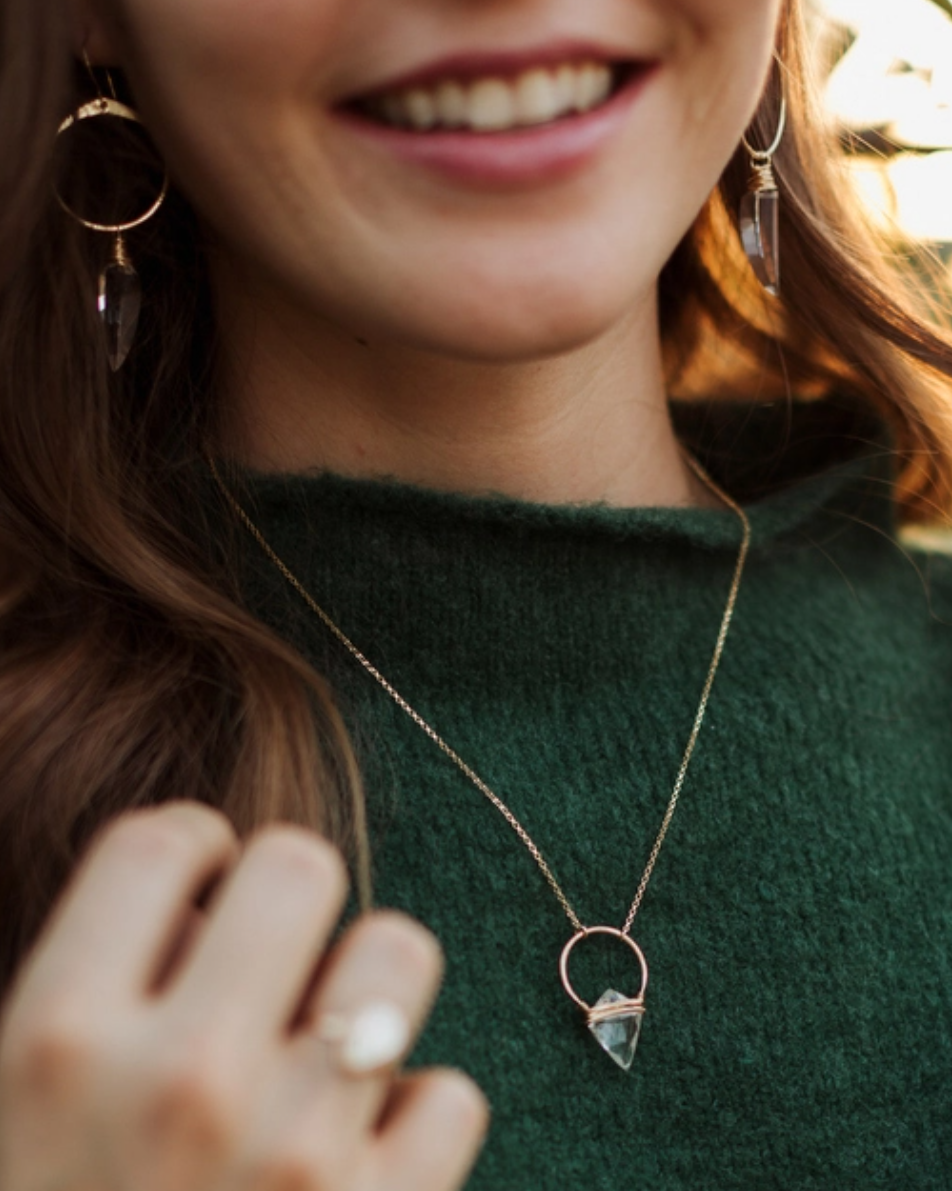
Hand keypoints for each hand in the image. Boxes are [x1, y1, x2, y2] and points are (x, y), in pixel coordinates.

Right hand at [0, 803, 487, 1190]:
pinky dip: (411, 1119)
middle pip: (299, 863)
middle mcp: (182, 1080)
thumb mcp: (17, 1113)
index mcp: (57, 1043)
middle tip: (269, 954)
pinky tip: (355, 1161)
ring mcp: (295, 1152)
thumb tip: (205, 894)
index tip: (198, 884)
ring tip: (322, 1044)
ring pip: (398, 952)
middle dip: (288, 894)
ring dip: (369, 988)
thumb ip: (98, 993)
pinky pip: (450, 1092)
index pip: (158, 841)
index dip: (188, 848)